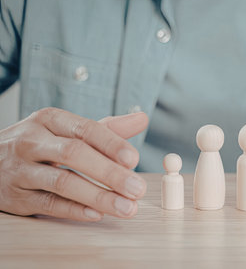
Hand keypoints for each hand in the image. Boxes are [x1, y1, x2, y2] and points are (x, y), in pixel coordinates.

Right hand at [0, 107, 148, 220]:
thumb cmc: (40, 144)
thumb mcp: (67, 129)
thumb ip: (106, 128)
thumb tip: (142, 119)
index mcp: (49, 120)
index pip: (85, 128)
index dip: (111, 143)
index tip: (133, 159)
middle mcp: (32, 141)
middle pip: (74, 154)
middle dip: (109, 173)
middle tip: (137, 188)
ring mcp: (21, 169)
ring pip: (62, 182)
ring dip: (98, 196)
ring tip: (126, 207)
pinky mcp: (15, 196)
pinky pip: (47, 204)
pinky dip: (74, 210)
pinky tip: (97, 214)